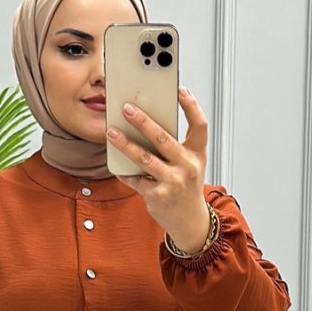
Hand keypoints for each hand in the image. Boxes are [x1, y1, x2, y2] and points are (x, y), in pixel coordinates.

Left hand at [109, 87, 210, 251]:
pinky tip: (116, 163)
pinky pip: (136, 179)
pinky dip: (124, 171)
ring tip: (112, 132)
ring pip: (145, 158)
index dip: (191, 105)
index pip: (199, 125)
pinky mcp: (157, 195)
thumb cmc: (186, 185)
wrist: (189, 220)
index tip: (179, 90)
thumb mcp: (190, 163)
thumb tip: (146, 121)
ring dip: (125, 144)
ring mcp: (172, 182)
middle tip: (127, 108)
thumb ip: (176, 144)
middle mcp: (187, 167)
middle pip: (164, 138)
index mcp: (197, 154)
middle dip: (143, 121)